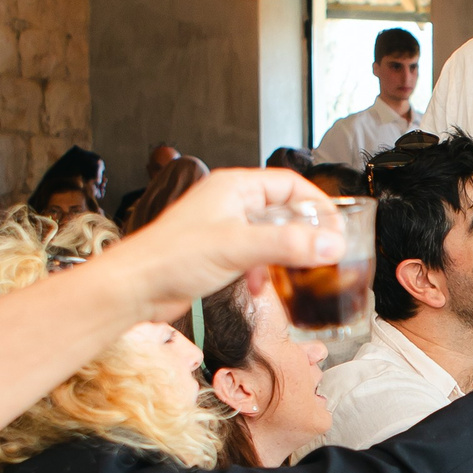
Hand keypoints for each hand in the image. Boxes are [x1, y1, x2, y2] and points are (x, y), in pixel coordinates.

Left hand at [110, 166, 344, 320]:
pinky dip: (263, 270)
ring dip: (285, 256)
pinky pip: (253, 256)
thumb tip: (333, 244)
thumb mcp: (239, 248)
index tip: (337, 228)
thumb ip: (289, 245)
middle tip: (325, 254)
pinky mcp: (215, 253)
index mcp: (234, 187)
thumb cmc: (172, 258)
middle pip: (282, 210)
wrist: (134, 288)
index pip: (290, 184)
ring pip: (269, 236)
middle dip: (305, 233)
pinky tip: (262, 287)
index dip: (318, 204)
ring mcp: (222, 228)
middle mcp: (229, 203)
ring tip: (300, 273)